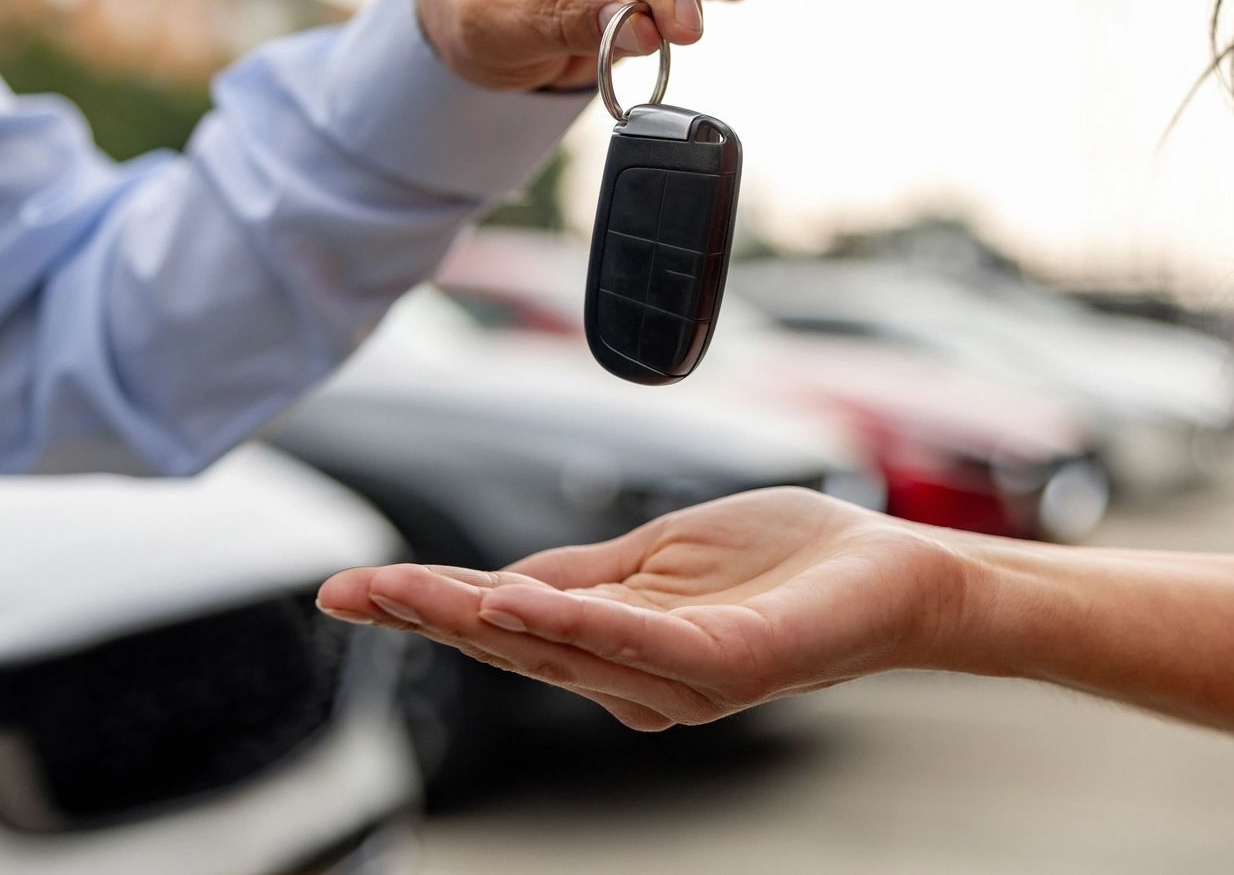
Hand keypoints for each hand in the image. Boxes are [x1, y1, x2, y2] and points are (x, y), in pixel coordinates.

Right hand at [315, 488, 961, 729]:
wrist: (891, 570)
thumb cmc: (783, 563)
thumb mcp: (657, 553)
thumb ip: (581, 573)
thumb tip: (491, 580)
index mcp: (611, 647)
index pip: (499, 623)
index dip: (420, 608)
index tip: (342, 590)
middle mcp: (634, 680)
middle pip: (509, 642)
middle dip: (424, 616)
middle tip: (345, 592)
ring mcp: (680, 680)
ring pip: (559, 646)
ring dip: (480, 617)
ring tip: (409, 592)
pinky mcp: (728, 667)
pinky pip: (641, 644)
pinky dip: (578, 622)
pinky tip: (523, 597)